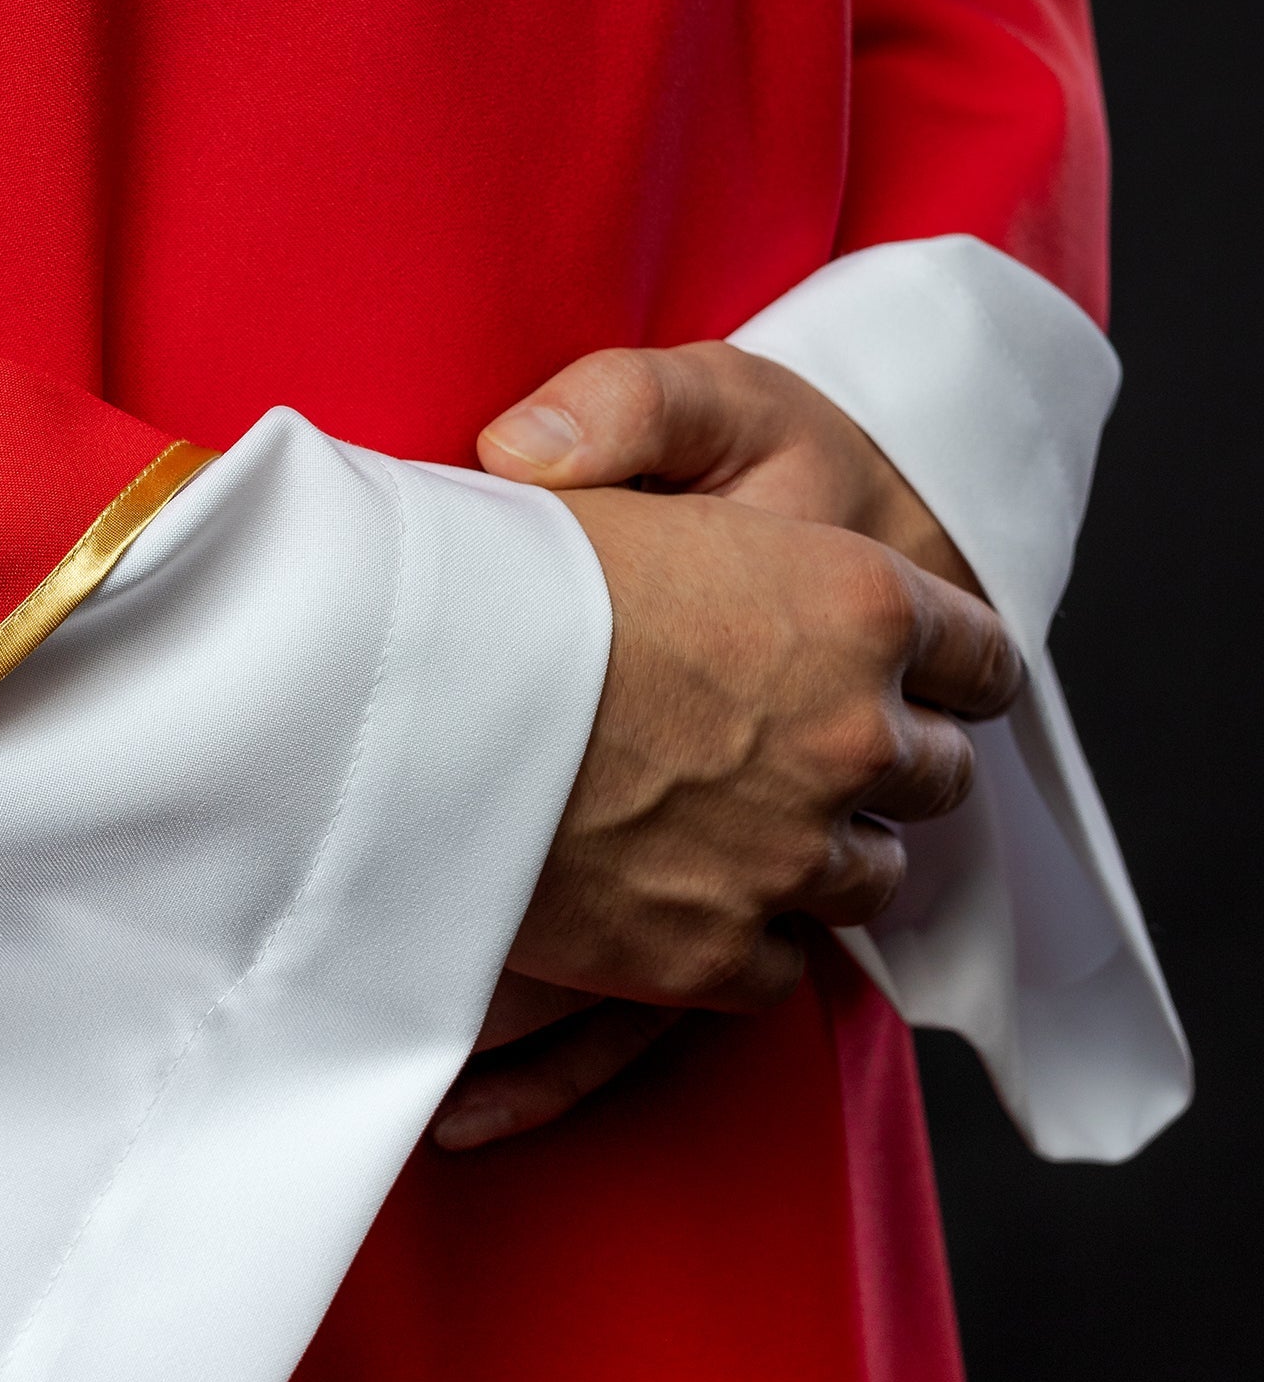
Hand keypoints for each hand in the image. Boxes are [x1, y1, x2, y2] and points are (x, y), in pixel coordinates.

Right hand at [433, 352, 1016, 1151]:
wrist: (401, 700)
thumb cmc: (513, 551)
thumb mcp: (635, 416)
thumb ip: (687, 428)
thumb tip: (714, 481)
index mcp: (855, 607)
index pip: (980, 651)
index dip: (954, 658)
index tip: (929, 670)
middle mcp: (851, 739)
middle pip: (937, 773)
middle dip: (890, 757)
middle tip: (812, 738)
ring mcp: (788, 860)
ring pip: (871, 877)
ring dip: (827, 850)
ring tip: (746, 815)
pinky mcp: (715, 956)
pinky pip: (784, 965)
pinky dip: (749, 934)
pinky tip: (688, 885)